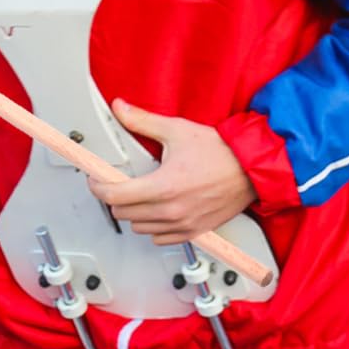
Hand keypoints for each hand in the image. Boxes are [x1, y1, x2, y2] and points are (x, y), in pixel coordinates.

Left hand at [87, 98, 256, 244]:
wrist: (252, 170)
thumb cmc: (221, 153)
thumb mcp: (178, 130)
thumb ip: (143, 121)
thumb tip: (121, 109)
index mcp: (163, 187)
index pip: (114, 196)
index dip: (98, 187)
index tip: (96, 180)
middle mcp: (170, 211)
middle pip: (123, 214)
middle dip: (116, 197)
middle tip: (119, 184)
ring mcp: (181, 225)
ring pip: (139, 228)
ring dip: (135, 213)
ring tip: (142, 196)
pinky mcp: (192, 233)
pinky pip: (159, 238)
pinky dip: (154, 227)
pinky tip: (159, 210)